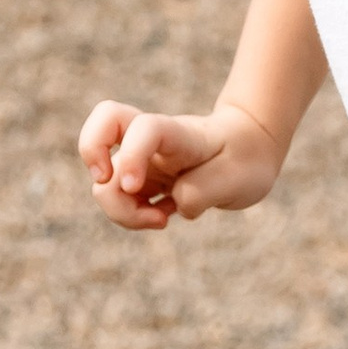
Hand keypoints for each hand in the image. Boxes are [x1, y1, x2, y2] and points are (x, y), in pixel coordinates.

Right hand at [78, 96, 286, 230]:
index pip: (142, 128)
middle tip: (128, 195)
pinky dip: (131, 216)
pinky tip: (163, 215)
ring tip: (162, 220)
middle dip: (100, 176)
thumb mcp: (236, 180)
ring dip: (123, 211)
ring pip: (104, 182)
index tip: (133, 187)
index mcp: (179, 133)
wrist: (248, 149)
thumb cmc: (243, 158)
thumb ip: (199, 193)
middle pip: (99, 133)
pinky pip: (117, 199)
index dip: (130, 157)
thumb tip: (171, 203)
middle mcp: (151, 141)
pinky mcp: (140, 179)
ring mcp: (142, 159)